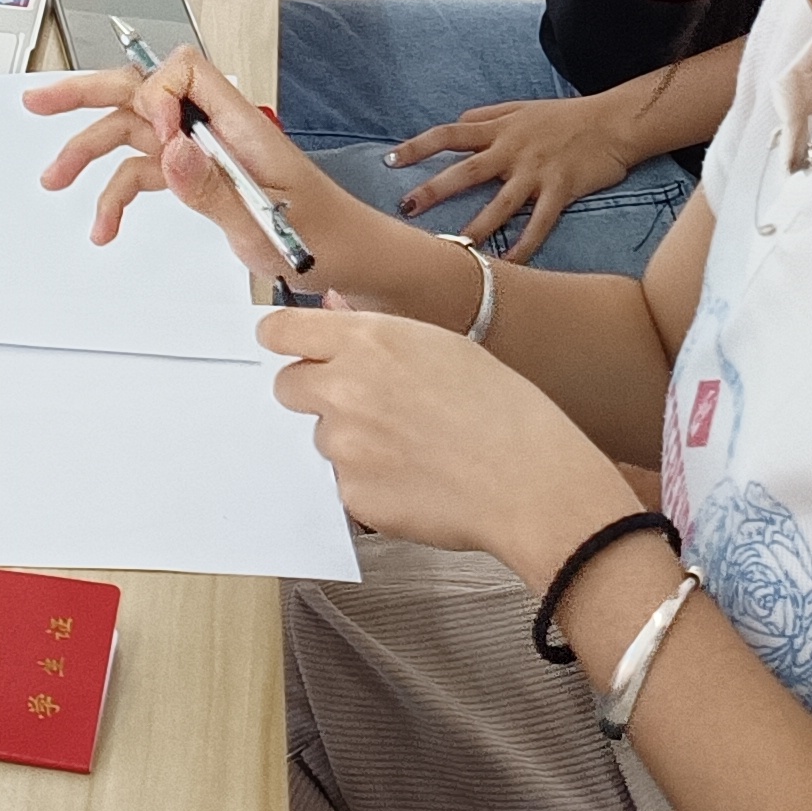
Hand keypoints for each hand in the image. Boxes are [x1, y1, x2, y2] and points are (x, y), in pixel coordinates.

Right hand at [24, 45, 334, 282]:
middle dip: (89, 94)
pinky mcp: (200, 176)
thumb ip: (213, 187)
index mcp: (243, 126)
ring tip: (55, 178)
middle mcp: (219, 130)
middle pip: (145, 91)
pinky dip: (118, 195)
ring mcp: (206, 152)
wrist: (351, 261)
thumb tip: (170, 147)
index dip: (156, 94)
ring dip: (91, 150)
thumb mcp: (265, 223)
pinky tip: (104, 224)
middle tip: (40, 101)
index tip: (154, 138)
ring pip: (136, 132)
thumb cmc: (325, 238)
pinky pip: (147, 171)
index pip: (186, 74)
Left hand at [260, 306, 627, 564]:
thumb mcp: (444, 346)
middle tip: (365, 405)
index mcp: (367, 340)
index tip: (289, 347)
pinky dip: (370, 482)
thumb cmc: (503, 410)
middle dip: (314, 392)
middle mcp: (344, 389)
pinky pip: (343, 482)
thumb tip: (332, 315)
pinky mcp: (350, 495)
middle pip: (287, 385)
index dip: (284, 339)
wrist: (531, 482)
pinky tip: (416, 478)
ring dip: (350, 440)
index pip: (280, 330)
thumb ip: (375, 333)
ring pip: (321, 437)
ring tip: (412, 446)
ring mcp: (343, 446)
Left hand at [392, 93, 650, 263]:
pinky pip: (539, 222)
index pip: (449, 134)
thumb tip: (456, 121)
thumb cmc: (565, 116)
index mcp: (499, 129)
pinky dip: (525, 244)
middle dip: (433, 190)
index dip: (418, 147)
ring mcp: (536, 171)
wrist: (614, 121)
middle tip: (405, 209)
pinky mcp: (561, 189)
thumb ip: (488, 116)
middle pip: (465, 170)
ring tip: (453, 248)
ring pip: (499, 202)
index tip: (389, 161)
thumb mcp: (521, 107)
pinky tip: (510, 264)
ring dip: (475, 226)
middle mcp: (512, 149)